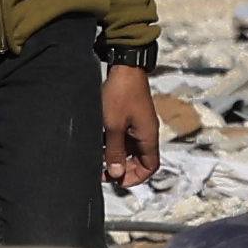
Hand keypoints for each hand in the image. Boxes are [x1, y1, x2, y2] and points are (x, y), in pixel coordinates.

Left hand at [102, 61, 163, 185]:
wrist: (124, 67)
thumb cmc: (120, 94)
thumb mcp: (113, 126)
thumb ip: (114, 150)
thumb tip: (117, 172)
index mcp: (148, 137)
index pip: (150, 167)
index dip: (135, 177)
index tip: (117, 181)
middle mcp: (146, 133)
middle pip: (140, 160)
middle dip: (123, 169)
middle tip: (103, 172)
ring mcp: (138, 125)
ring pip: (130, 149)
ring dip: (116, 156)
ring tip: (97, 160)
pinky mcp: (130, 117)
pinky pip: (124, 137)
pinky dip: (113, 144)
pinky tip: (97, 144)